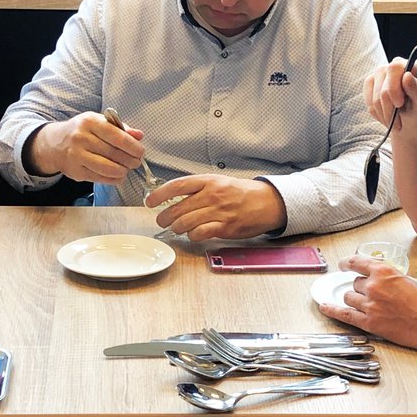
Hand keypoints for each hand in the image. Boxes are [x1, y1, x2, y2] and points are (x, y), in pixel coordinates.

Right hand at [28, 112, 144, 181]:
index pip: (117, 136)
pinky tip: (117, 176)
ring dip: (122, 171)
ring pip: (108, 168)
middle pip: (114, 153)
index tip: (141, 151)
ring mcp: (77, 156)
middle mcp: (81, 138)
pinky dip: (113, 179)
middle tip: (136, 162)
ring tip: (126, 169)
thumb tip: (139, 135)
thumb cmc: (82, 131)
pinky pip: (100, 178)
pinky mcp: (75, 171)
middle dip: (130, 160)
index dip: (133, 146)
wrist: (55, 144)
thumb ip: (120, 128)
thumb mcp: (99, 122)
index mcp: (90, 122)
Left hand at [147, 174, 286, 240]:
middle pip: (177, 208)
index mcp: (208, 181)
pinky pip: (199, 233)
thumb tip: (173, 196)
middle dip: (164, 217)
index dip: (159, 194)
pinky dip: (192, 235)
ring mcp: (219, 211)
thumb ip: (198, 188)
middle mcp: (212, 195)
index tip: (150, 201)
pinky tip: (193, 233)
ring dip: (176, 228)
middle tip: (162, 220)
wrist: (266, 202)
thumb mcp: (219, 181)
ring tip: (176, 228)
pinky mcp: (225, 227)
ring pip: (185, 222)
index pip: (177, 186)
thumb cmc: (240, 192)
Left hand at [317, 254, 416, 351]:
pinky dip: (332, 310)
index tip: (343, 264)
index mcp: (385, 272)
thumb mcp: (411, 280)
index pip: (357, 262)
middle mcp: (373, 286)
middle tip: (376, 295)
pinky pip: (344, 314)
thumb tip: (383, 280)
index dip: (347, 263)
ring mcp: (370, 305)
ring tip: (368, 304)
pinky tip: (324, 307)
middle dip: (363, 289)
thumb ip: (392, 278)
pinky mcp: (370, 323)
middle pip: (356, 284)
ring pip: (349, 298)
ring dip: (355, 299)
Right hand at [362, 56, 416, 144]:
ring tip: (395, 122)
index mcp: (413, 66)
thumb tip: (407, 75)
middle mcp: (396, 65)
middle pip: (383, 87)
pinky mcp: (370, 82)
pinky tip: (387, 116)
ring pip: (375, 97)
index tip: (399, 104)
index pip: (394, 68)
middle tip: (398, 122)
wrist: (410, 121)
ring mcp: (381, 73)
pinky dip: (378, 113)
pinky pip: (368, 101)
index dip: (394, 87)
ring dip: (385, 114)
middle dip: (390, 108)